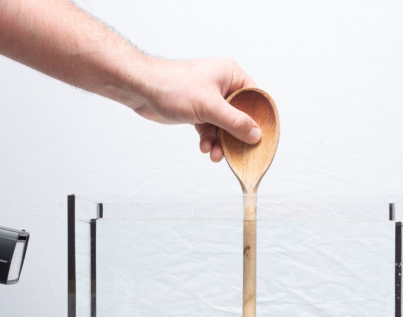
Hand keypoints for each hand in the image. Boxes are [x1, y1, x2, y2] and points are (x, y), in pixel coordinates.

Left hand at [132, 57, 262, 161]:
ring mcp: (209, 98)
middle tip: (235, 153)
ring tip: (215, 155)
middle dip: (235, 136)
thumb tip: (255, 135)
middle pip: (239, 115)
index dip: (258, 118)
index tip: (261, 137)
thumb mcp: (209, 107)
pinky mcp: (197, 110)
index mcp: (230, 74)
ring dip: (220, 142)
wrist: (141, 89)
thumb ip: (234, 122)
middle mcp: (222, 85)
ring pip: (223, 125)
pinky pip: (209, 127)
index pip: (254, 97)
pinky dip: (208, 139)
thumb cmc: (174, 87)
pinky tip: (204, 148)